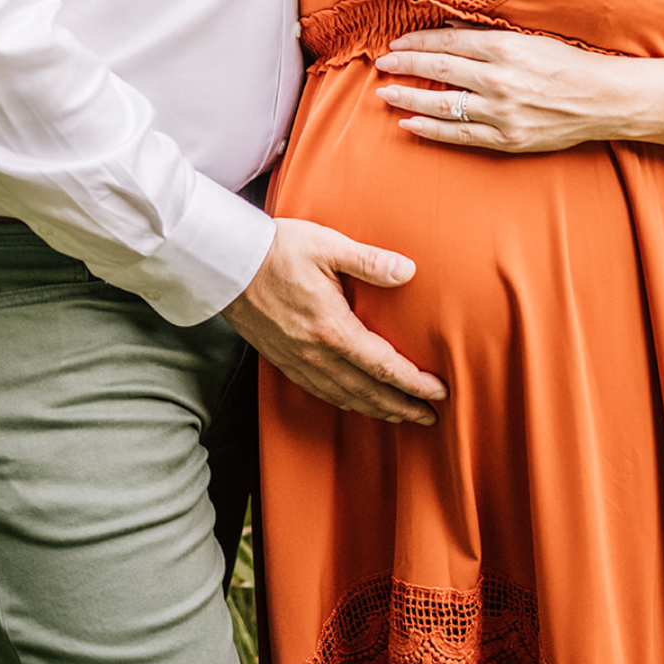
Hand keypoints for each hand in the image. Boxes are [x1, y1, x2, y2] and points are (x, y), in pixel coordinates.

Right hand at [222, 218, 447, 424]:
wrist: (225, 263)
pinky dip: (345, 403)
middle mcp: (316, 354)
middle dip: (402, 408)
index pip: (383, 367)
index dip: (414, 383)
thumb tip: (408, 271)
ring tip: (400, 415)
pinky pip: (320, 392)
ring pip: (344, 398)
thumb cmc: (276, 250)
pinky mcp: (282, 360)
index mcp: (333, 329)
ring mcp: (297, 361)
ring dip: (376, 410)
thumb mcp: (327, 246)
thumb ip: (370, 262)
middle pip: (367, 392)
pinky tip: (354, 401)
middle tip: (429, 418)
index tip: (439, 392)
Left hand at [374, 26, 632, 151]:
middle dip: (405, 68)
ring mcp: (501, 112)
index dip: (416, 44)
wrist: (604, 100)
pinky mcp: (507, 138)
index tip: (396, 45)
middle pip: (438, 71)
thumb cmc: (567, 64)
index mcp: (504, 49)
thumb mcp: (528, 39)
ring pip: (442, 105)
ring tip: (386, 94)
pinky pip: (459, 134)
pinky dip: (431, 129)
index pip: (447, 44)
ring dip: (409, 98)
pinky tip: (410, 123)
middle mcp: (498, 79)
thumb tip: (448, 29)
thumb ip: (487, 36)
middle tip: (381, 66)